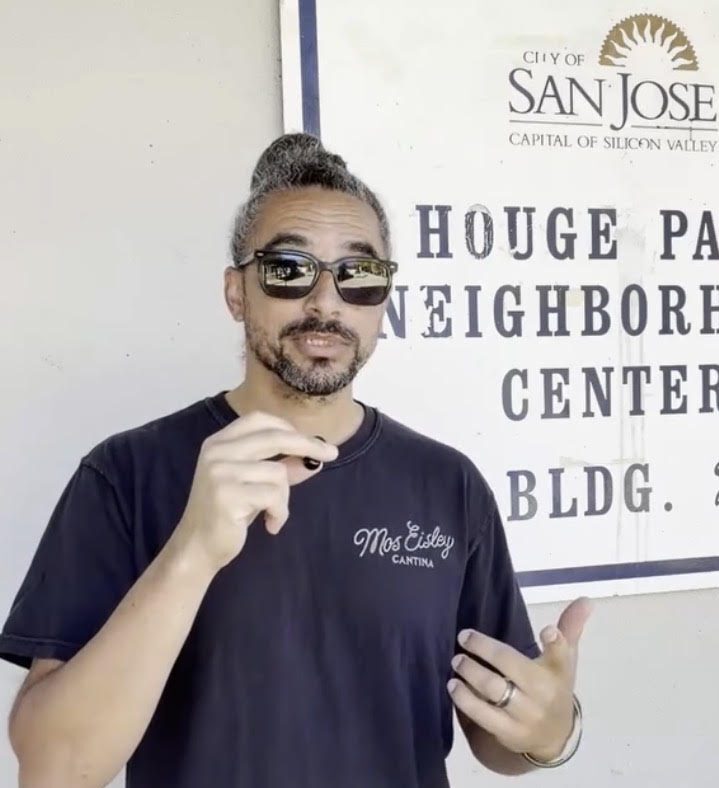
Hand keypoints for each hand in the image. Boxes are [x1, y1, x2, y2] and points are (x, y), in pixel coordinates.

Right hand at [172, 411, 337, 573]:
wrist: (197, 548)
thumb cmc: (228, 514)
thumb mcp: (256, 484)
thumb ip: (282, 468)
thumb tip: (315, 457)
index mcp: (219, 442)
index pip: (259, 420)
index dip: (288, 427)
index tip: (312, 440)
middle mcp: (217, 451)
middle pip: (274, 437)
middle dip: (308, 445)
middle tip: (332, 454)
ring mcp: (220, 472)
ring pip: (278, 473)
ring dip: (284, 499)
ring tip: (274, 514)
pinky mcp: (227, 494)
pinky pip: (273, 496)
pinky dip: (280, 513)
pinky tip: (270, 525)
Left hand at [448, 597, 591, 761]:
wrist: (555, 738)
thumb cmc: (555, 687)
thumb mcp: (566, 660)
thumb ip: (570, 627)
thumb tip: (585, 599)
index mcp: (559, 671)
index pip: (561, 655)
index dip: (555, 642)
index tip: (547, 631)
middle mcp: (544, 693)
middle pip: (510, 666)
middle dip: (483, 649)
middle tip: (463, 637)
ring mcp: (526, 715)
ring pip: (493, 690)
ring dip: (470, 673)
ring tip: (456, 661)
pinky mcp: (509, 733)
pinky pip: (482, 715)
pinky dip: (465, 699)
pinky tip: (454, 686)